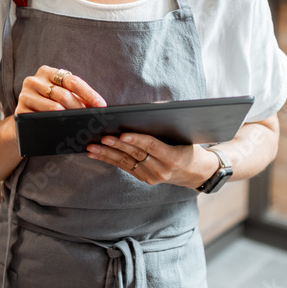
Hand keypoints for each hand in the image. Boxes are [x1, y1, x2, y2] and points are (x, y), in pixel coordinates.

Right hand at [14, 65, 106, 115]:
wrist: (23, 120)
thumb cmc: (47, 105)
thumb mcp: (61, 96)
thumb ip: (76, 97)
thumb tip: (97, 106)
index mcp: (47, 72)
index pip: (72, 81)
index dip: (89, 93)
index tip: (101, 105)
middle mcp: (34, 80)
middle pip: (63, 94)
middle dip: (80, 107)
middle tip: (91, 118)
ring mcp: (24, 95)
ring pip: (53, 107)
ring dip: (68, 116)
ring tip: (79, 122)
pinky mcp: (19, 110)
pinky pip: (40, 118)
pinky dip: (53, 123)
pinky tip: (62, 127)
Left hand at [86, 133, 219, 188]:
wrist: (195, 173)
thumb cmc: (189, 148)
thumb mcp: (184, 136)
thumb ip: (168, 124)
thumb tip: (152, 107)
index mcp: (173, 158)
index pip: (152, 146)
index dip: (137, 140)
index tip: (122, 134)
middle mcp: (162, 170)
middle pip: (136, 154)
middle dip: (117, 146)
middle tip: (101, 138)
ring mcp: (152, 177)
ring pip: (126, 163)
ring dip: (107, 155)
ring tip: (92, 147)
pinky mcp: (144, 180)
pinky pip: (125, 168)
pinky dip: (109, 160)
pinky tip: (96, 154)